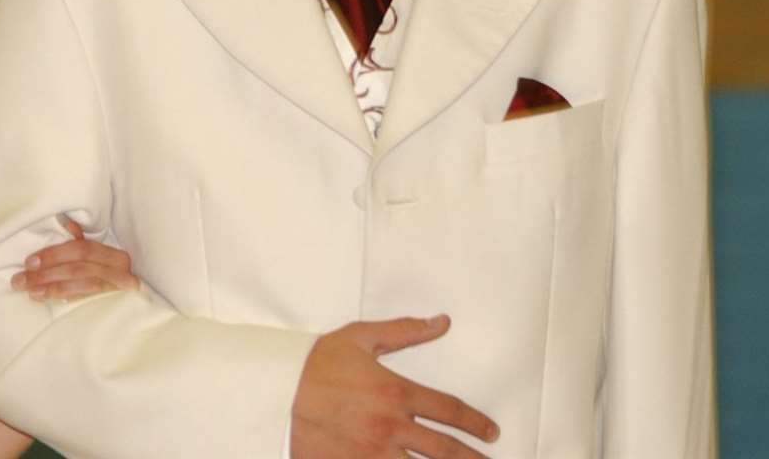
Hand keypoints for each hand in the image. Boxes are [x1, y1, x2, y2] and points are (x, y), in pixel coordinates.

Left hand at [9, 216, 139, 300]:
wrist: (137, 309)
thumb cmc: (111, 275)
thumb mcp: (96, 256)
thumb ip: (79, 239)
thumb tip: (61, 219)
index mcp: (112, 253)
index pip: (81, 249)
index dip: (54, 254)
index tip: (29, 262)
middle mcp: (120, 268)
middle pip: (80, 267)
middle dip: (48, 273)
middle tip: (21, 280)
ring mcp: (120, 287)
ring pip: (85, 284)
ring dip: (55, 288)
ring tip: (31, 293)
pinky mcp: (118, 303)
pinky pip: (90, 300)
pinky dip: (70, 298)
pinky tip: (51, 300)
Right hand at [289, 315, 498, 458]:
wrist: (276, 392)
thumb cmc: (317, 363)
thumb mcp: (359, 338)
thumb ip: (404, 331)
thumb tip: (441, 322)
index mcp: (395, 392)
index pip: (449, 410)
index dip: (476, 423)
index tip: (491, 433)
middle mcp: (390, 426)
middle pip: (445, 450)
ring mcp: (373, 453)